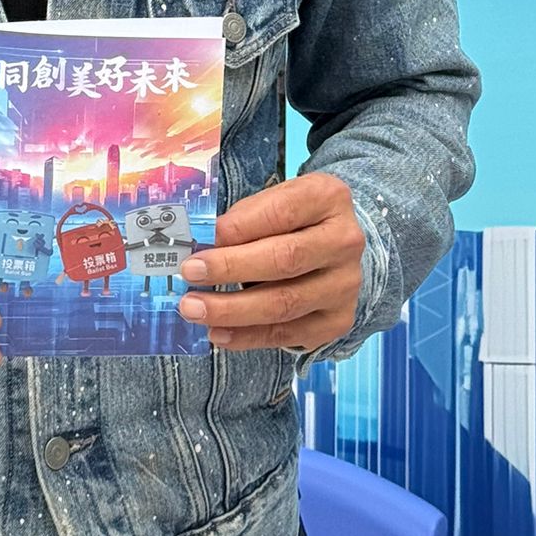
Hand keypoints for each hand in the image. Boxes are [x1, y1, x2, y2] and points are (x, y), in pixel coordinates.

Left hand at [177, 173, 363, 352]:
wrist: (334, 248)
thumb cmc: (293, 221)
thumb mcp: (273, 202)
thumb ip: (243, 219)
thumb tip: (202, 247)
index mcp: (329, 198)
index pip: (283, 212)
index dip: (240, 228)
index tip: (203, 241)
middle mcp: (345, 241)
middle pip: (285, 259)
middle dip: (231, 268)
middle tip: (190, 274)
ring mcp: (345, 285)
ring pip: (284, 303)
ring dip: (232, 310)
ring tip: (193, 309)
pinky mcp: (337, 320)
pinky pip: (288, 334)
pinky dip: (247, 337)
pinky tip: (218, 332)